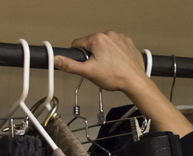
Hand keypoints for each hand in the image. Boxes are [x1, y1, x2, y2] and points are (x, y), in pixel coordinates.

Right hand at [54, 31, 192, 136]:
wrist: (136, 82)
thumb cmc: (116, 77)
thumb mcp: (89, 72)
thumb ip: (70, 65)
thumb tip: (56, 59)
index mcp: (97, 39)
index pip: (78, 44)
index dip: (81, 57)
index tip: (89, 65)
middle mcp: (109, 35)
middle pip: (92, 45)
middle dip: (94, 56)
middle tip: (102, 68)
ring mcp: (120, 38)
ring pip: (104, 46)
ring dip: (105, 55)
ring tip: (111, 67)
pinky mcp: (129, 44)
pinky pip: (117, 47)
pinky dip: (116, 55)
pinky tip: (119, 64)